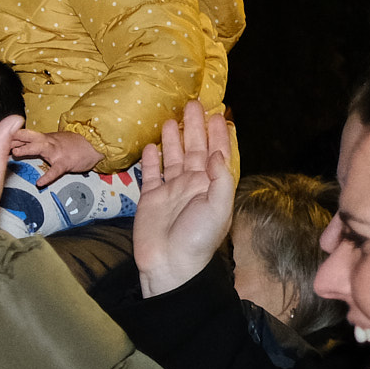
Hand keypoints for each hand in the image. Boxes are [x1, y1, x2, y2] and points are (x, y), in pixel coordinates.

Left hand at [9, 128, 103, 185]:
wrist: (94, 146)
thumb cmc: (69, 145)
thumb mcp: (49, 142)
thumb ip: (32, 144)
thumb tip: (11, 146)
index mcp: (40, 138)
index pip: (20, 133)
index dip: (5, 134)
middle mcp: (46, 141)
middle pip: (27, 135)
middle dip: (12, 136)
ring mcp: (56, 151)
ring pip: (40, 147)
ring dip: (27, 148)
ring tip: (14, 153)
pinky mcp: (66, 162)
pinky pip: (56, 169)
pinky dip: (48, 176)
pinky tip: (40, 182)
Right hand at [133, 102, 234, 297]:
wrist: (170, 264)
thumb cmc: (198, 239)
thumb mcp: (219, 208)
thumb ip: (219, 179)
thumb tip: (213, 153)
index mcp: (212, 186)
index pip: (217, 153)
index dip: (218, 134)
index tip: (218, 113)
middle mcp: (192, 184)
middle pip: (194, 149)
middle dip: (194, 127)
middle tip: (193, 104)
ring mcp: (171, 190)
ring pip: (173, 157)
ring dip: (173, 138)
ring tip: (170, 118)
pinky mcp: (150, 198)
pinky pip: (151, 174)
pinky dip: (151, 160)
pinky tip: (150, 146)